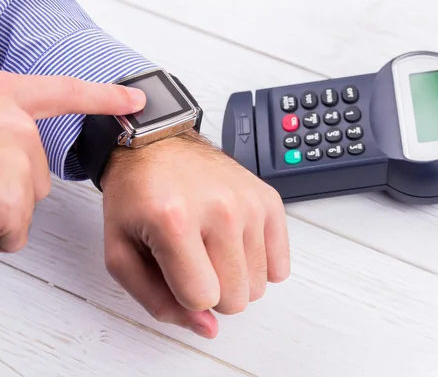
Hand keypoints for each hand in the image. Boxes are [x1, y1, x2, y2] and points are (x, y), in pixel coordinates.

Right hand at [0, 71, 145, 252]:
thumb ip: (9, 132)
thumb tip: (21, 160)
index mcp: (6, 95)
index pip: (66, 93)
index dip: (104, 97)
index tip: (138, 100)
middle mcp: (10, 121)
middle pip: (40, 178)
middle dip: (14, 194)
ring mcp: (6, 151)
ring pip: (23, 203)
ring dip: (3, 216)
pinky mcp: (5, 192)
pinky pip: (11, 224)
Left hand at [100, 131, 290, 338]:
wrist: (160, 144)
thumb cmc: (137, 195)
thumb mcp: (121, 253)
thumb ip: (157, 300)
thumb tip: (207, 327)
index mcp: (174, 221)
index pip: (202, 298)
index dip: (185, 295)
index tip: (175, 271)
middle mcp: (220, 210)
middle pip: (236, 298)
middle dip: (213, 291)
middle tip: (194, 260)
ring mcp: (250, 204)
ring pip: (259, 285)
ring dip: (234, 277)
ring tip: (212, 247)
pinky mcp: (269, 200)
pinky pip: (281, 266)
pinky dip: (259, 265)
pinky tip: (236, 244)